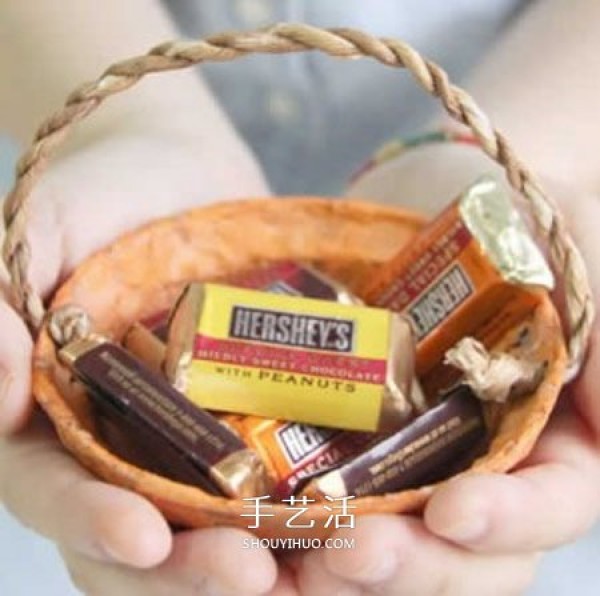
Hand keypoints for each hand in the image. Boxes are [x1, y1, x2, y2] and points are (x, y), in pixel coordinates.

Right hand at [0, 134, 287, 594]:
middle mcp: (122, 438)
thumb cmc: (94, 190)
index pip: (58, 491)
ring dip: (263, 558)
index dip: (92, 524)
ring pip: (215, 522)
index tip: (145, 538)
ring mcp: (190, 428)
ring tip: (316, 571)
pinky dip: (306, 510)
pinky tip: (347, 524)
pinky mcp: (250, 407)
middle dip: (191, 568)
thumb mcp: (35, 234)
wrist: (175, 164)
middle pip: (144, 536)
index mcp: (58, 415)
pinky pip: (277, 472)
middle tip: (252, 576)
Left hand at [293, 190, 599, 594]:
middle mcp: (492, 459)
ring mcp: (422, 447)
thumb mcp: (590, 255)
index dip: (508, 522)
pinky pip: (336, 479)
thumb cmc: (542, 220)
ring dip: (349, 554)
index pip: (551, 506)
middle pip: (465, 548)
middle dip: (414, 561)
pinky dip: (305, 508)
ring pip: (397, 528)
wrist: (468, 194)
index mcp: (559, 437)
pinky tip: (266, 516)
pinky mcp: (363, 426)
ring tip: (299, 554)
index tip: (453, 513)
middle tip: (350, 554)